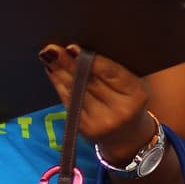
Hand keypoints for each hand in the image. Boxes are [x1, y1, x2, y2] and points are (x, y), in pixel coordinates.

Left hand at [40, 44, 154, 162]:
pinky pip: (69, 103)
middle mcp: (120, 111)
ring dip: (60, 72)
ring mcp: (101, 123)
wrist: (129, 136)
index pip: (111, 73)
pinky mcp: (85, 130)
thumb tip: (84, 49)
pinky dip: (60, 85)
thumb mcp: (132, 83)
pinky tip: (53, 72)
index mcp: (136, 94)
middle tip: (53, 48)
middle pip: (89, 82)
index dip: (91, 60)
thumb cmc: (130, 100)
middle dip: (69, 63)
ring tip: (48, 56)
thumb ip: (115, 68)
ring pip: (76, 92)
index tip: (73, 47)